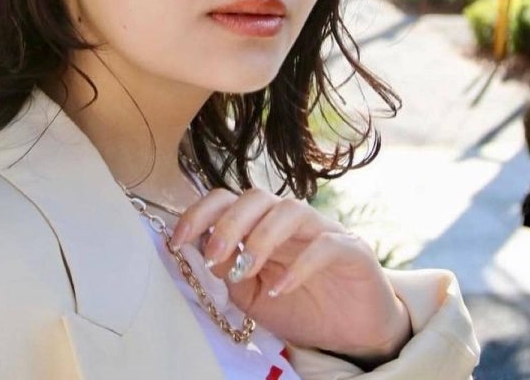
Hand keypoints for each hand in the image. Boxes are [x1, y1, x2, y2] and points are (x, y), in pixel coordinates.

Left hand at [170, 187, 410, 364]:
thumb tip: (205, 250)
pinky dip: (300, 264)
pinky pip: (325, 244)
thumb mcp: (252, 296)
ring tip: (246, 268)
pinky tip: (282, 288)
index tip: (177, 241)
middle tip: (212, 254)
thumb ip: (230, 271)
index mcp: (260, 224)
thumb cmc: (298, 306)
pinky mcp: (351, 249)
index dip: (199, 214)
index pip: (227, 200)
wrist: (351, 333)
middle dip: (228, 222)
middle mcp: (288, 218)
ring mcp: (321, 229)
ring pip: (289, 209)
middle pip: (255, 196)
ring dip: (261, 237)